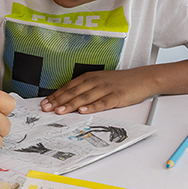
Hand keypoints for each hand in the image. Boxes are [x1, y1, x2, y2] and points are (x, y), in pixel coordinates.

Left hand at [40, 67, 156, 113]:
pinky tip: (83, 111)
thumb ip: (85, 88)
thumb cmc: (120, 82)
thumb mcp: (99, 81)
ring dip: (70, 104)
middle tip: (46, 108)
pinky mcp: (116, 96)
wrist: (142, 78)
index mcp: (89, 77)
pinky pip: (102, 102)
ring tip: (59, 111)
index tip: (45, 103)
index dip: (55, 95)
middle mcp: (95, 81)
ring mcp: (105, 88)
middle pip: (73, 92)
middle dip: (58, 101)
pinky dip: (92, 107)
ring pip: (84, 97)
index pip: (68, 87)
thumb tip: (68, 99)